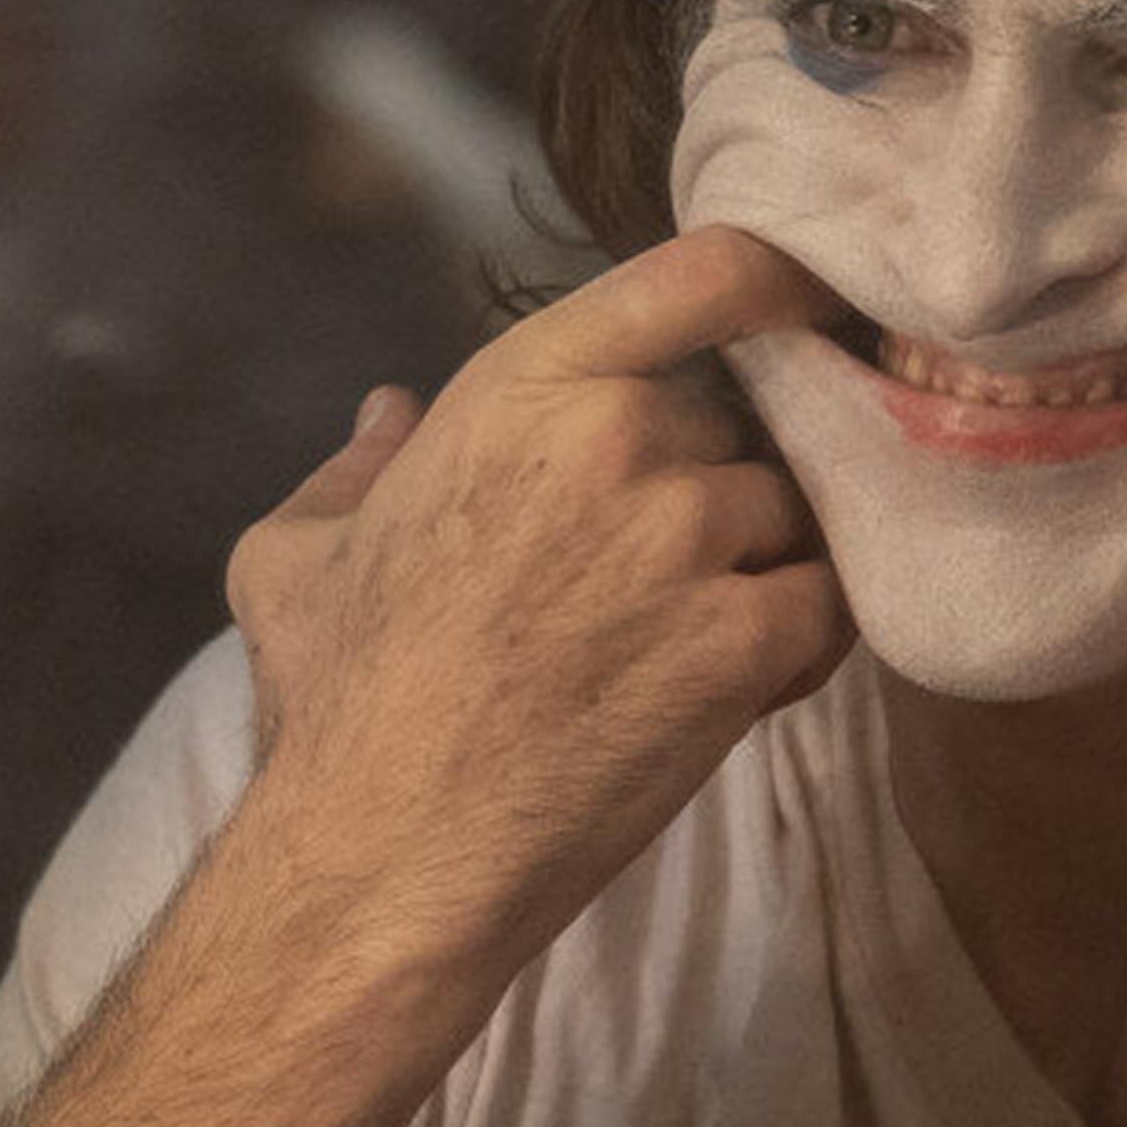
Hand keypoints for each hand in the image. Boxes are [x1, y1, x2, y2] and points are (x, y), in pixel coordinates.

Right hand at [223, 226, 849, 963]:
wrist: (385, 853)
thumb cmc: (335, 703)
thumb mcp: (295, 555)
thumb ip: (357, 466)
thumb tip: (390, 411)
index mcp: (522, 388)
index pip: (698, 275)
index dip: (780, 272)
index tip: (819, 293)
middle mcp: (620, 440)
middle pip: (745, 421)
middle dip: (724, 480)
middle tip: (672, 565)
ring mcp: (689, 540)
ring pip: (794, 515)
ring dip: (767, 566)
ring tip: (697, 637)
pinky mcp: (743, 645)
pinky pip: (831, 608)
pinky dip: (803, 641)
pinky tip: (742, 687)